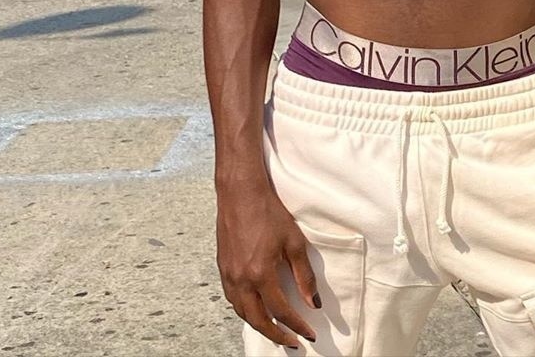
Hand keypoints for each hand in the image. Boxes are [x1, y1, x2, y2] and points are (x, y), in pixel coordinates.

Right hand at [216, 185, 320, 349]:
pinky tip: (255, 309)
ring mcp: (229, 275)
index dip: (297, 326)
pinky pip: (233, 300)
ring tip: (276, 331)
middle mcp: (242, 280)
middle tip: (293, 343)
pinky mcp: (222, 269)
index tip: (309, 334)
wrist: (240, 193)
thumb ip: (304, 275)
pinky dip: (245, 310)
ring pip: (243, 313)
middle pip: (259, 320)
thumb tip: (312, 301)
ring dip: (260, 326)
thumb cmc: (268, 212)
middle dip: (277, 335)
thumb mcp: (294, 242)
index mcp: (261, 274)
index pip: (282, 311)